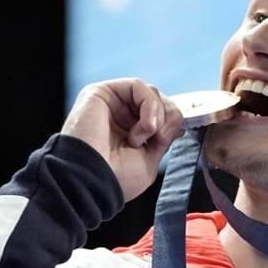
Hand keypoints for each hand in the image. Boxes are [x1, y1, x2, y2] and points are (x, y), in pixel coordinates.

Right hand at [62, 78, 185, 201]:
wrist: (89, 182)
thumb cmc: (115, 179)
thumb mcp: (149, 159)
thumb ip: (163, 136)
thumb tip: (177, 119)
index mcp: (129, 133)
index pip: (160, 116)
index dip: (171, 123)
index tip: (167, 140)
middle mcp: (119, 116)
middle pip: (159, 102)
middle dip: (167, 120)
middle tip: (158, 140)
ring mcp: (110, 103)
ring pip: (152, 93)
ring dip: (157, 116)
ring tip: (142, 138)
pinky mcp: (100, 92)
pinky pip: (139, 86)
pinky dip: (150, 105)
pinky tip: (143, 128)